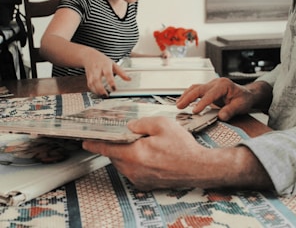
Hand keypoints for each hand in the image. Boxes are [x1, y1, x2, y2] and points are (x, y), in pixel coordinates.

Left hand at [83, 116, 209, 189]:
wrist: (199, 168)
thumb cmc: (183, 148)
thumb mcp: (162, 124)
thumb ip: (141, 123)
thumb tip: (130, 127)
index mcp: (135, 155)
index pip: (107, 148)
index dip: (95, 143)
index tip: (85, 141)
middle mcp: (134, 170)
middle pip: (115, 156)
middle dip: (116, 145)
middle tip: (124, 137)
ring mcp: (140, 179)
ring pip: (123, 164)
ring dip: (126, 154)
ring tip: (140, 144)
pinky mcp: (146, 184)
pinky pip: (132, 171)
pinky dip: (134, 162)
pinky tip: (147, 155)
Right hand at [84, 56, 130, 96]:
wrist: (89, 56)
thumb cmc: (103, 61)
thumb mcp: (113, 64)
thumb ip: (121, 72)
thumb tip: (129, 79)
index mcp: (105, 65)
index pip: (108, 74)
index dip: (111, 82)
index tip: (114, 89)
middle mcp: (97, 69)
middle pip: (97, 80)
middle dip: (101, 89)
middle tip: (106, 95)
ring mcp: (91, 74)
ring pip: (92, 83)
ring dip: (97, 91)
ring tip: (103, 96)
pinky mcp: (88, 77)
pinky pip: (89, 85)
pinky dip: (94, 91)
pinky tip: (99, 94)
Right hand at [176, 77, 254, 120]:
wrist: (246, 94)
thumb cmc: (244, 99)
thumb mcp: (241, 106)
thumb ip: (231, 111)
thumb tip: (221, 117)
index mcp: (224, 85)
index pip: (210, 94)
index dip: (202, 103)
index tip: (195, 111)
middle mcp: (215, 83)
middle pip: (198, 89)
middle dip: (188, 97)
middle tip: (180, 106)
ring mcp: (211, 85)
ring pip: (195, 88)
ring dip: (185, 96)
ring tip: (178, 104)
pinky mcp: (208, 89)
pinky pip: (196, 90)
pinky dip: (188, 95)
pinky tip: (182, 101)